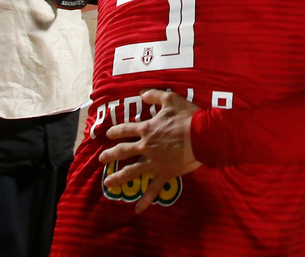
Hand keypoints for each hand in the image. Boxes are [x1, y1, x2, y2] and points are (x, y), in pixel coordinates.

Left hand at [99, 90, 201, 212]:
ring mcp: (153, 162)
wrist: (202, 135)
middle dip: (110, 155)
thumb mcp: (171, 100)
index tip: (109, 134)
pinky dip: (145, 200)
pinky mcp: (164, 174)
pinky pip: (153, 189)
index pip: (126, 130)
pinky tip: (137, 209)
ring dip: (118, 177)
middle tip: (102, 159)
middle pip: (123, 151)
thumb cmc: (188, 117)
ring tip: (108, 183)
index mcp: (147, 129)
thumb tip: (142, 93)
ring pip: (131, 171)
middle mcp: (145, 146)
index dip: (116, 131)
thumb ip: (155, 96)